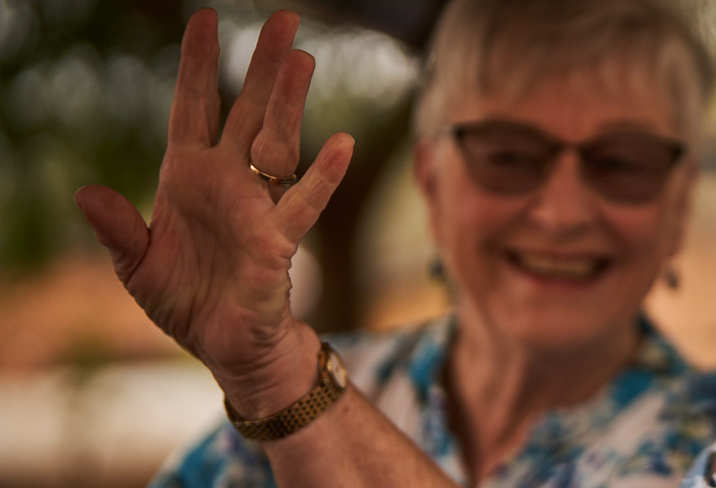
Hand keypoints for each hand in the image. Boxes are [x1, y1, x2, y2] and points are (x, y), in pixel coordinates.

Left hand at [73, 9, 351, 416]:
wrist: (225, 346)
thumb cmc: (185, 301)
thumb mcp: (135, 265)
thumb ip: (116, 228)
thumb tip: (86, 193)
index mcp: (187, 177)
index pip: (193, 108)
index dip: (199, 66)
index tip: (206, 19)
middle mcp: (227, 181)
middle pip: (246, 111)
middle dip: (263, 66)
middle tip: (286, 20)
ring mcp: (256, 206)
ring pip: (277, 142)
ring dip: (289, 102)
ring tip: (304, 58)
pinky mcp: (278, 240)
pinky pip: (302, 203)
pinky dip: (322, 175)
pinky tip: (338, 143)